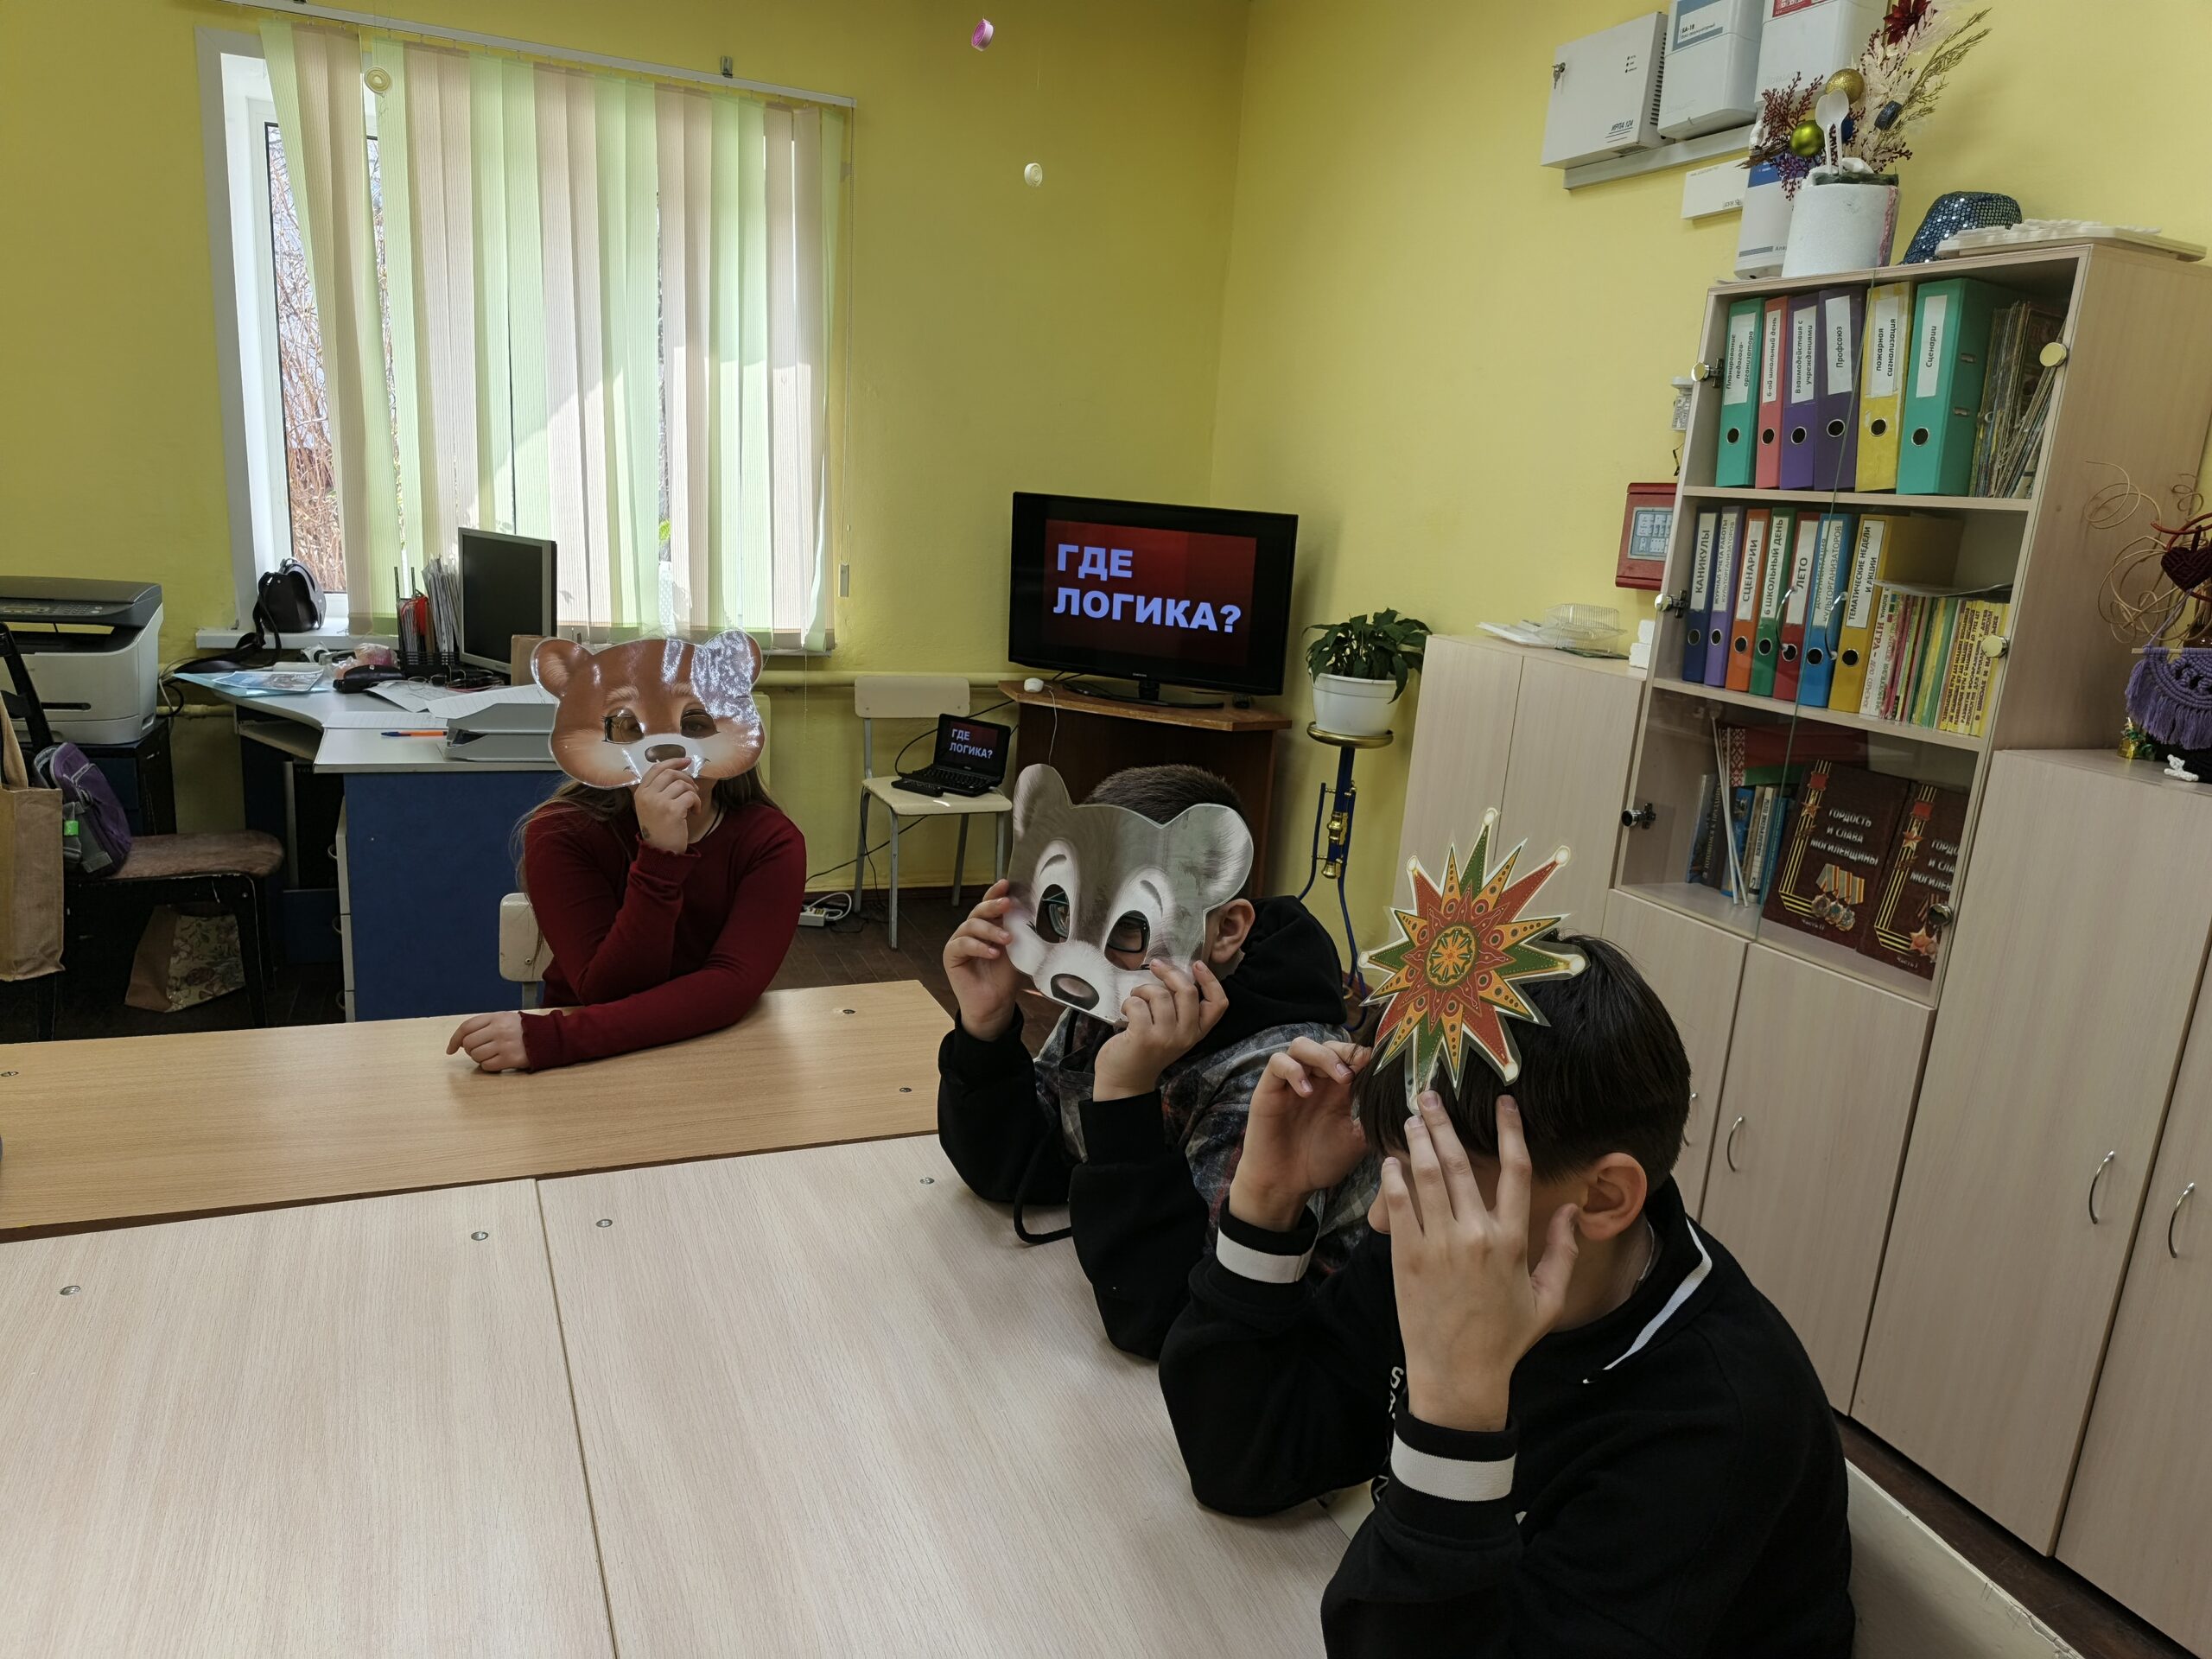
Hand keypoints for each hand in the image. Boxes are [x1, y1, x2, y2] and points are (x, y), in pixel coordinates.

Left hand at [447, 1010, 531, 1071]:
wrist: (548, 1037)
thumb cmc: (522, 1029)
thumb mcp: (504, 1018)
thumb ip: (483, 1025)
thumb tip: (460, 1041)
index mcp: (496, 1017)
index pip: (466, 1027)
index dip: (455, 1039)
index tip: (451, 1049)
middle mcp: (499, 1030)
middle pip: (469, 1043)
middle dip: (469, 1050)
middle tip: (478, 1050)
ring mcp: (504, 1045)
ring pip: (476, 1056)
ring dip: (479, 1058)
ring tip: (491, 1054)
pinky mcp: (510, 1059)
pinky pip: (487, 1066)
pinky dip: (488, 1066)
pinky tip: (497, 1061)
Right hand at [634, 759, 700, 849]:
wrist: (661, 852)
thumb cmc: (659, 830)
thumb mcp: (651, 807)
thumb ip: (657, 790)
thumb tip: (678, 770)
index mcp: (640, 793)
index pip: (656, 768)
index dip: (673, 761)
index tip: (687, 760)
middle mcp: (646, 796)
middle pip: (670, 773)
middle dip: (686, 777)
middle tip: (694, 788)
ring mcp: (658, 803)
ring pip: (682, 784)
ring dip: (693, 792)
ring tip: (693, 805)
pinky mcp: (672, 811)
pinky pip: (691, 796)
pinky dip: (697, 802)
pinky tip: (695, 812)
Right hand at [945, 879, 1022, 1041]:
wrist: (995, 1005)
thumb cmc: (1005, 978)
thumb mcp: (1017, 950)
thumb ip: (1018, 931)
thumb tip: (1029, 911)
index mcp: (988, 926)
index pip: (989, 904)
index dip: (996, 893)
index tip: (1006, 883)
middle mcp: (972, 931)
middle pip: (978, 910)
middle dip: (993, 905)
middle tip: (1008, 904)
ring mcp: (960, 942)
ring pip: (971, 925)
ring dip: (990, 930)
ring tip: (1007, 940)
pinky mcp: (951, 956)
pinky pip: (962, 944)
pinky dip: (978, 946)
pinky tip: (993, 953)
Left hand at [1093, 960, 1226, 1100]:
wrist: (1125, 1081)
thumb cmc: (1146, 1051)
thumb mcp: (1172, 1033)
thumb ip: (1179, 1010)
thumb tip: (1173, 974)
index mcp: (1196, 1033)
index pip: (1218, 1004)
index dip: (1211, 980)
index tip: (1197, 965)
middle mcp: (1185, 1035)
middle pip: (1188, 991)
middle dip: (1170, 973)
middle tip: (1156, 966)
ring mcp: (1166, 1037)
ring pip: (1160, 994)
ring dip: (1142, 989)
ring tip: (1136, 999)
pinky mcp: (1144, 1037)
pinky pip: (1138, 1004)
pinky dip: (1129, 1002)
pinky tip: (1127, 1012)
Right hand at [1228, 1037, 1372, 1230]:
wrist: (1288, 1183)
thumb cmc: (1321, 1162)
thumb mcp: (1356, 1140)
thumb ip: (1373, 1118)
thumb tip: (1403, 1103)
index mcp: (1338, 1088)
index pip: (1351, 1056)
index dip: (1365, 1054)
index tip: (1380, 1062)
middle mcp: (1316, 1079)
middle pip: (1329, 1044)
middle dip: (1346, 1052)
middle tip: (1357, 1072)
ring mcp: (1292, 1082)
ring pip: (1302, 1045)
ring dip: (1323, 1055)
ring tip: (1338, 1077)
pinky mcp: (1270, 1088)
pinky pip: (1278, 1062)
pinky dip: (1293, 1070)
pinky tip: (1306, 1091)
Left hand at [1382, 1094, 1578, 1433]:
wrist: (1459, 1377)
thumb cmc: (1506, 1339)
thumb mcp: (1548, 1300)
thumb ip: (1563, 1252)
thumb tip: (1573, 1212)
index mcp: (1514, 1241)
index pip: (1517, 1171)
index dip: (1511, 1131)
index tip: (1504, 1103)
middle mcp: (1477, 1235)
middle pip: (1461, 1162)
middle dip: (1445, 1124)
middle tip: (1432, 1095)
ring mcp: (1440, 1245)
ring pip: (1426, 1176)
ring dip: (1418, 1141)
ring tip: (1411, 1118)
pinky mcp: (1407, 1257)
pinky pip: (1399, 1206)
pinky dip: (1393, 1178)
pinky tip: (1391, 1160)